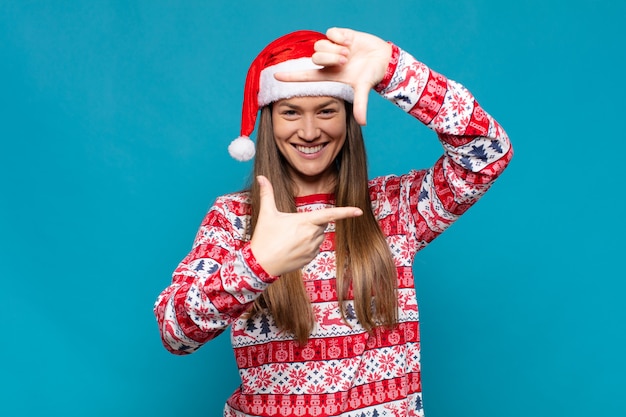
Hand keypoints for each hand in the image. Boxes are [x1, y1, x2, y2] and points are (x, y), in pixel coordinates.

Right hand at [250, 176, 362, 275]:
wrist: (261, 264)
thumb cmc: (264, 237)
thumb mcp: (266, 214)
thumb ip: (267, 194)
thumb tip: (261, 177)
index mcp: (304, 221)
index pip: (329, 215)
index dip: (346, 212)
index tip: (359, 211)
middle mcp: (312, 235)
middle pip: (321, 224)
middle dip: (311, 223)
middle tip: (292, 227)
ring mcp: (312, 248)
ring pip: (319, 236)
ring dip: (310, 235)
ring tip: (290, 239)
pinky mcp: (310, 259)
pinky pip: (315, 249)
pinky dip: (308, 246)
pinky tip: (292, 248)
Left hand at [274, 27, 391, 124]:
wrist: (383, 59)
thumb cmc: (371, 76)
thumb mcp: (363, 89)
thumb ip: (360, 104)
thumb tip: (362, 123)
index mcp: (329, 75)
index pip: (305, 76)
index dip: (291, 76)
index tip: (275, 76)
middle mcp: (328, 62)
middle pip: (315, 57)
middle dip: (330, 58)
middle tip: (345, 60)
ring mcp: (332, 47)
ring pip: (320, 44)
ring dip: (335, 48)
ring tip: (349, 52)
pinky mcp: (339, 35)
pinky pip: (330, 32)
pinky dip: (340, 37)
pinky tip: (350, 41)